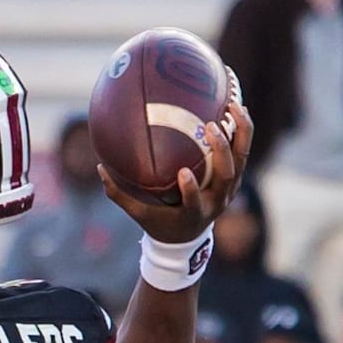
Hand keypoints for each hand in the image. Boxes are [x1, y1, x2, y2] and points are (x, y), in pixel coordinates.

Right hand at [100, 102, 252, 242]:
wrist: (188, 237)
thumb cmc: (160, 222)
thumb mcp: (139, 213)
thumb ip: (119, 194)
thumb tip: (100, 168)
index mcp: (193, 213)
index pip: (194, 202)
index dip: (191, 189)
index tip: (183, 172)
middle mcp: (216, 202)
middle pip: (227, 176)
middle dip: (221, 152)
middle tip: (211, 126)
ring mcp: (229, 190)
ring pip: (242, 161)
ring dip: (241, 133)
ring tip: (234, 104)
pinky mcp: (235, 179)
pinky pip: (242, 152)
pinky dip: (242, 131)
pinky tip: (236, 106)